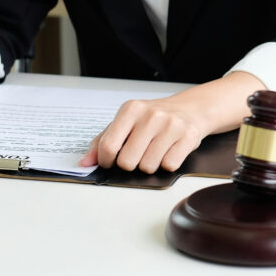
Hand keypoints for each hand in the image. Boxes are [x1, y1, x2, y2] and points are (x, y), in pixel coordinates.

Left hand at [79, 71, 265, 173]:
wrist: (192, 109)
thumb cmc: (154, 119)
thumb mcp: (127, 122)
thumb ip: (102, 141)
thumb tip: (84, 163)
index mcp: (131, 109)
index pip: (108, 145)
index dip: (106, 160)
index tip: (111, 161)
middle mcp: (151, 115)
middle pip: (127, 161)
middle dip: (131, 164)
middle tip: (138, 153)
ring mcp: (171, 125)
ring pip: (148, 167)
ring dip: (150, 165)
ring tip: (156, 150)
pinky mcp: (188, 137)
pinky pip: (169, 166)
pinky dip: (168, 164)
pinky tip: (169, 151)